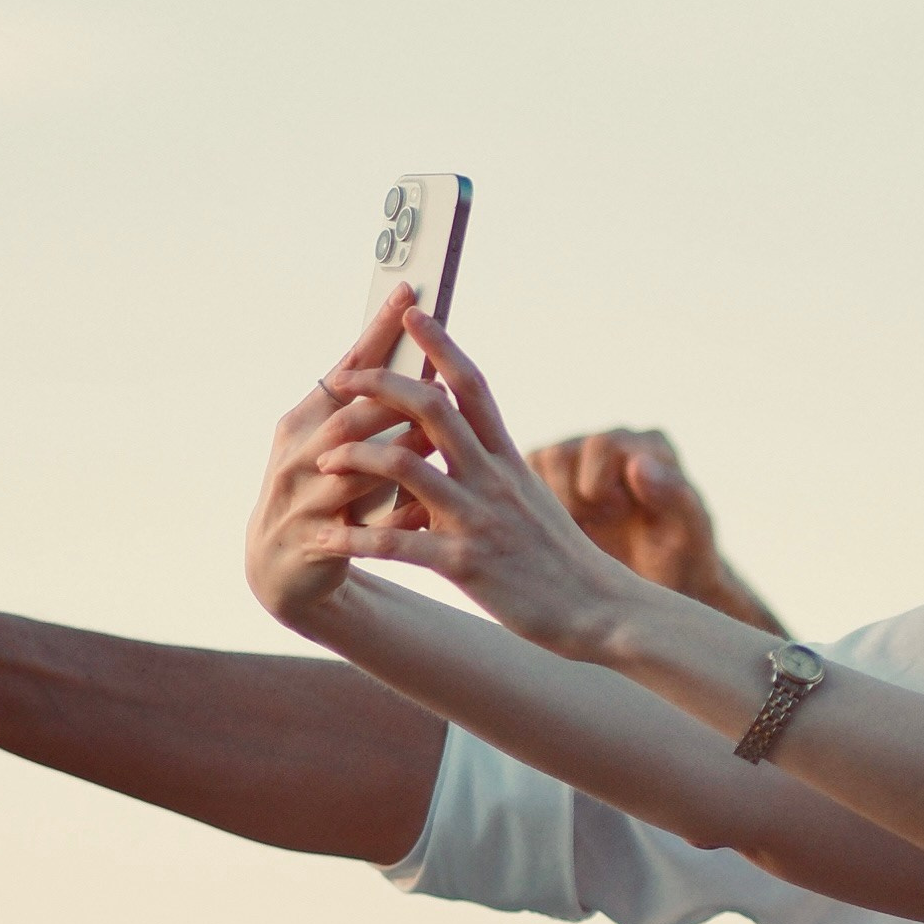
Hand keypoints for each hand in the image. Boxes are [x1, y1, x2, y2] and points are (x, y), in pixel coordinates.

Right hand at [245, 284, 443, 629]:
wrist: (277, 565)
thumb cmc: (320, 490)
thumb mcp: (336, 444)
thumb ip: (371, 406)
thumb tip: (423, 356)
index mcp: (304, 421)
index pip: (345, 369)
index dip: (376, 333)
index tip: (408, 293)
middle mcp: (297, 454)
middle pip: (347, 419)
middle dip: (390, 395)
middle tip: (436, 375)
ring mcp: (301, 501)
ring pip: (353, 472)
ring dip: (396, 454)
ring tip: (435, 438)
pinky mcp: (313, 543)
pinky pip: (363, 531)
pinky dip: (396, 521)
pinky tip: (428, 512)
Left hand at [308, 309, 640, 657]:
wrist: (600, 608)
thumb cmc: (563, 560)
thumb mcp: (533, 500)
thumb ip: (498, 470)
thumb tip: (475, 442)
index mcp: (509, 460)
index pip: (473, 387)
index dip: (442, 346)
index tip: (414, 315)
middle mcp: (493, 479)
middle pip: (432, 410)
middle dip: (381, 387)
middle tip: (340, 379)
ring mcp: (479, 519)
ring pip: (407, 468)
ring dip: (357, 458)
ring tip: (322, 462)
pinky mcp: (466, 565)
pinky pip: (401, 545)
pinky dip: (358, 539)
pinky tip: (326, 539)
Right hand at [527, 426, 782, 627]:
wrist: (658, 596)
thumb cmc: (682, 562)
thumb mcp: (689, 534)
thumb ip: (674, 495)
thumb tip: (636, 465)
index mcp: (648, 446)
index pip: (600, 445)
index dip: (599, 485)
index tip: (615, 516)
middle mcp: (611, 447)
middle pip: (559, 454)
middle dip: (570, 498)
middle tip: (593, 529)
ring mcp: (579, 464)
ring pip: (535, 468)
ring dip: (548, 506)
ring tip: (577, 535)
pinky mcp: (552, 486)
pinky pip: (520, 483)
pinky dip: (530, 511)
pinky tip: (557, 538)